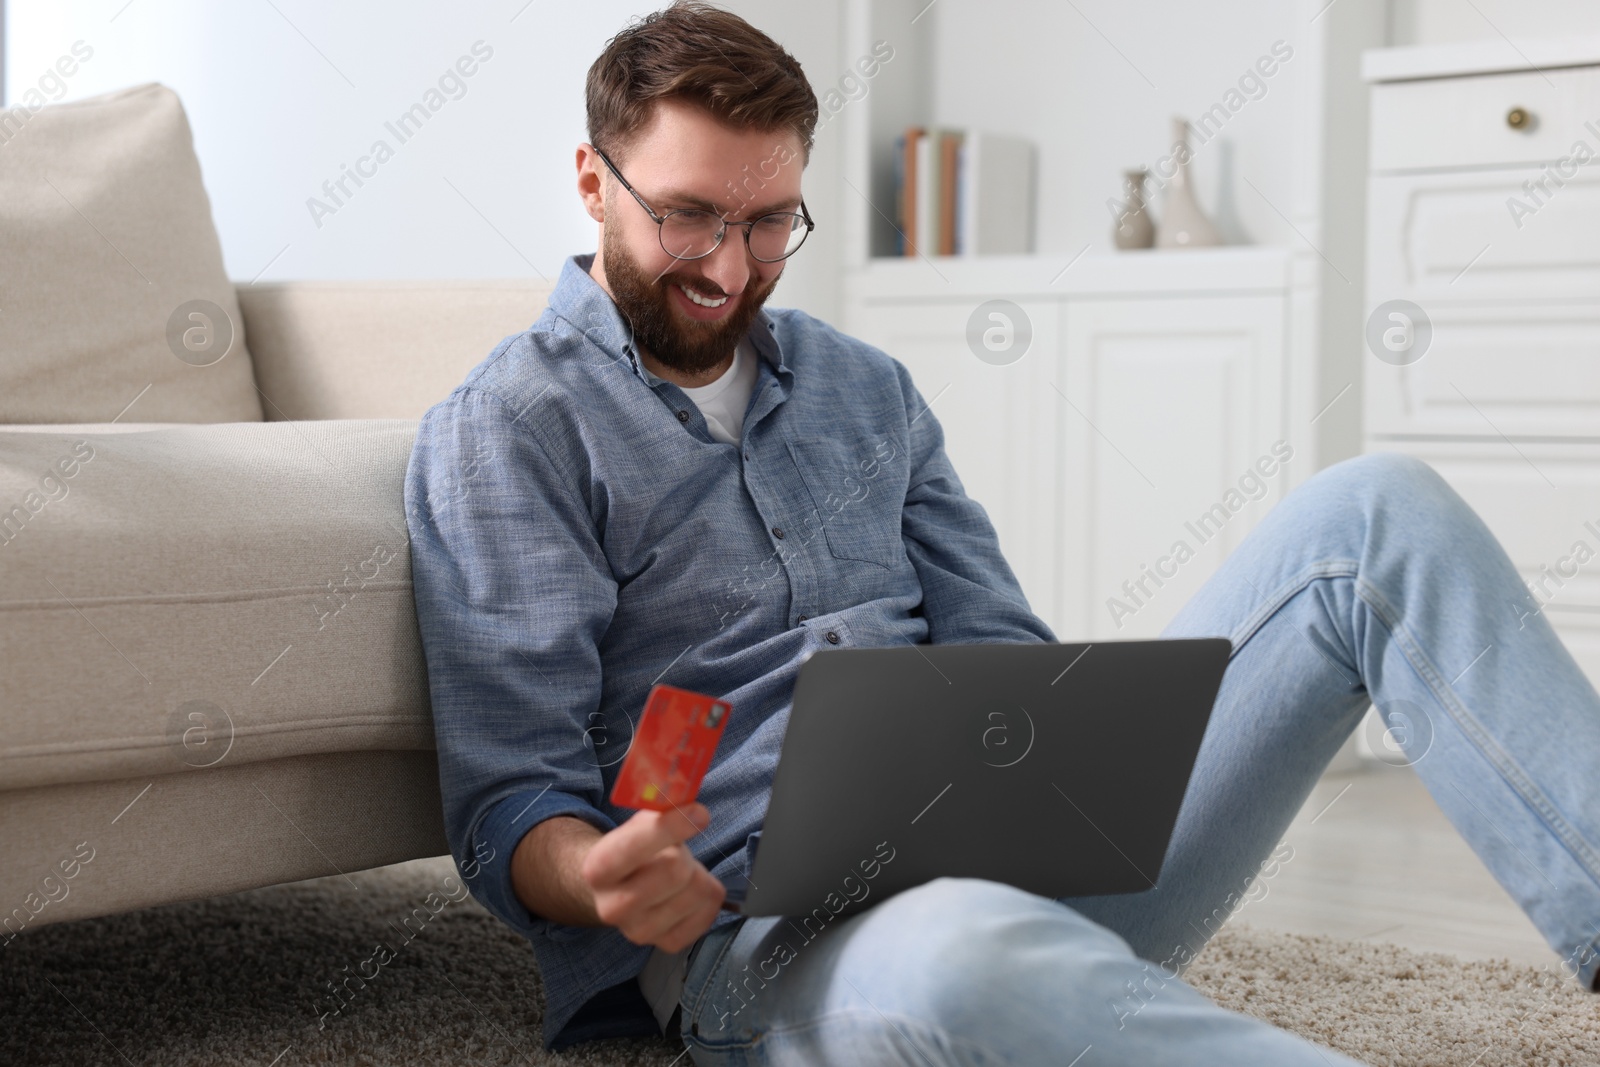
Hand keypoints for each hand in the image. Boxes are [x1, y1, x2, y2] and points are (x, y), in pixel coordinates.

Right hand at [580, 801, 725, 952]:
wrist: (615, 891)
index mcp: (598, 869)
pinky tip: (689, 891)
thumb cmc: (632, 852)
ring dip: (698, 873)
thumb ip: (658, 811)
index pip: (637, 846)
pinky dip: (709, 895)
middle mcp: (613, 906)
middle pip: (675, 870)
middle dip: (684, 852)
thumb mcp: (636, 825)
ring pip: (698, 889)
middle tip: (677, 851)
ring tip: (680, 872)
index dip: (672, 826)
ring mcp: (640, 931)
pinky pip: (710, 911)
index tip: (698, 812)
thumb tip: (686, 794)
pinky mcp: (666, 943)